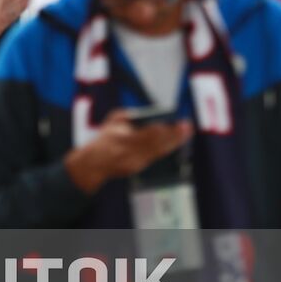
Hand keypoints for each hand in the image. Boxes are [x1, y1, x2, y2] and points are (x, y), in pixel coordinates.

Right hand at [66, 111, 191, 194]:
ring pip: (160, 152)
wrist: (93, 163)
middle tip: (187, 126)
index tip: (177, 122)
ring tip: (185, 133)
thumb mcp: (112, 121)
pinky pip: (156, 157)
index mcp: (124, 138)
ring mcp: (136, 162)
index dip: (166, 129)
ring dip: (175, 142)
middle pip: (159, 143)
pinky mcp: (139, 168)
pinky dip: (166, 149)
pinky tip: (175, 143)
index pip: (150, 133)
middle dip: (175, 135)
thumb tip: (147, 113)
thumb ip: (128, 115)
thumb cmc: (104, 139)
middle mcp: (132, 152)